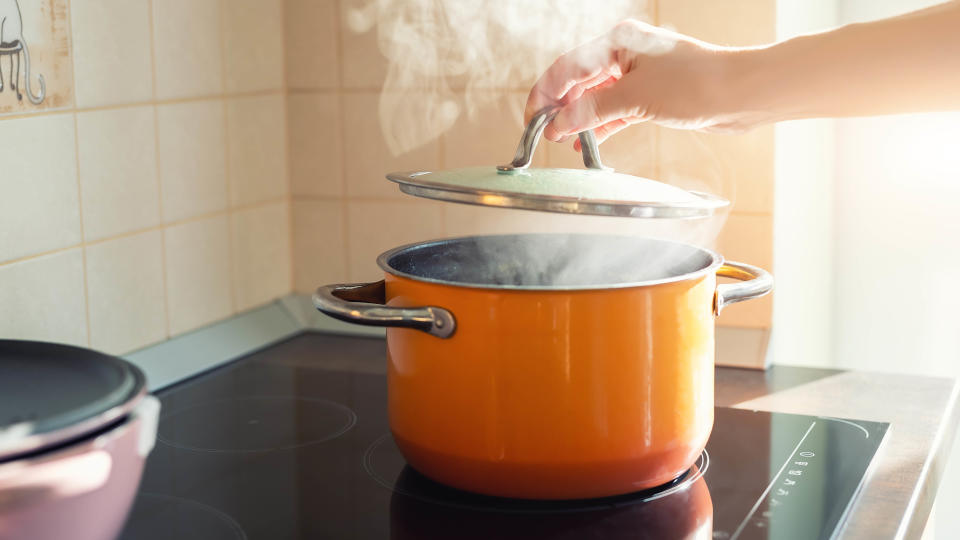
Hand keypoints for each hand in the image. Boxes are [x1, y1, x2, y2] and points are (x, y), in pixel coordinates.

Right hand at [525, 20, 749, 149]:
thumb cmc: (697, 83)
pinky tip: (585, 142)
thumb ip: (593, 111)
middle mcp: (625, 55)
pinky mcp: (649, 97)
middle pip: (578, 82)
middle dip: (559, 108)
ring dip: (578, 119)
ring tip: (560, 141)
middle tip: (542, 133)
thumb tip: (558, 124)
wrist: (741, 94)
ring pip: (595, 98)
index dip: (546, 94)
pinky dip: (598, 126)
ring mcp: (637, 77)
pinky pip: (613, 111)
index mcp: (618, 42)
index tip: (533, 119)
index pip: (568, 68)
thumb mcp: (636, 98)